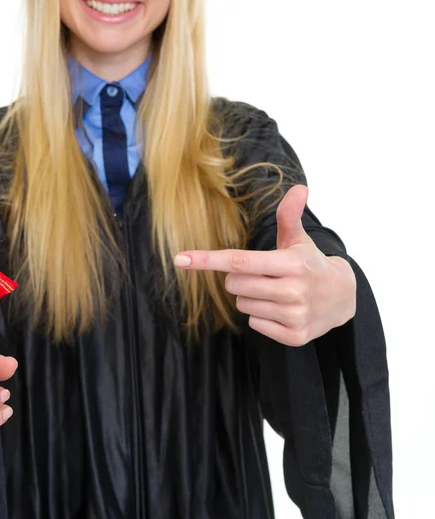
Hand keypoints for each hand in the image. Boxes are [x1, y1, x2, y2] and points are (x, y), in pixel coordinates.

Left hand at [174, 184, 355, 346]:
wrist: (343, 298)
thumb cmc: (310, 264)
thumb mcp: (299, 240)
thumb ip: (290, 216)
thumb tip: (298, 188)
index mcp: (290, 264)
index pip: (239, 261)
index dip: (208, 259)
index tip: (181, 259)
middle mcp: (293, 291)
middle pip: (235, 285)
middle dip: (241, 279)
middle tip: (264, 276)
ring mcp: (295, 315)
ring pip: (243, 306)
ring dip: (252, 299)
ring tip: (276, 293)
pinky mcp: (295, 336)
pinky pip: (255, 325)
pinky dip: (262, 318)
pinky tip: (282, 310)